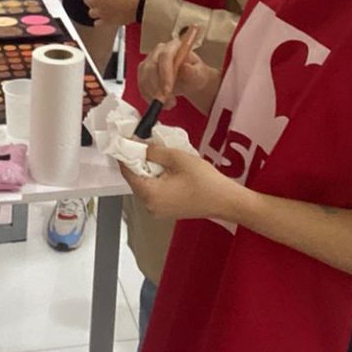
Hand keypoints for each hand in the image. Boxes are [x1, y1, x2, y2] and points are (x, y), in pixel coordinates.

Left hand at [84, 0, 143, 27]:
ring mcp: (100, 12)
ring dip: (96, 10)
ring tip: (103, 9)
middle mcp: (96, 0)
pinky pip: (97, 23)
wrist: (141, 4)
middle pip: (88, 0)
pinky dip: (100, 21)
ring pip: (91, 12)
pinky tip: (106, 18)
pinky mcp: (106, 21)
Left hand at [121, 142, 249, 222]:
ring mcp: (158, 211)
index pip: (127, 172)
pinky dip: (156, 178)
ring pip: (145, 185)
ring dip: (148, 169)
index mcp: (149, 195)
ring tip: (157, 153)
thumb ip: (154, 151)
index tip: (126, 140)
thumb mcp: (176, 158)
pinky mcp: (167, 211)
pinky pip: (154, 192)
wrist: (225, 200)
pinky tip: (166, 168)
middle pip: (135, 179)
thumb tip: (138, 145)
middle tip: (144, 143)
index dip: (125, 154)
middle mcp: (149, 206)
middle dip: (137, 161)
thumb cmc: (204, 180)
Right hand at [138, 26, 212, 107]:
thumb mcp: (199, 74)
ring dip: (154, 95)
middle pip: (151, 68)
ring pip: (144, 78)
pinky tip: (161, 103)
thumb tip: (185, 67)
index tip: (167, 91)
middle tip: (168, 102)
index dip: (164, 74)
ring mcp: (149, 61)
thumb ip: (193, 71)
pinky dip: (149, 97)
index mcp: (173, 46)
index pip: (165, 56)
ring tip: (168, 104)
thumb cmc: (195, 74)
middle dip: (158, 88)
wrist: (189, 80)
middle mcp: (158, 51)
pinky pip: (141, 86)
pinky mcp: (143, 72)